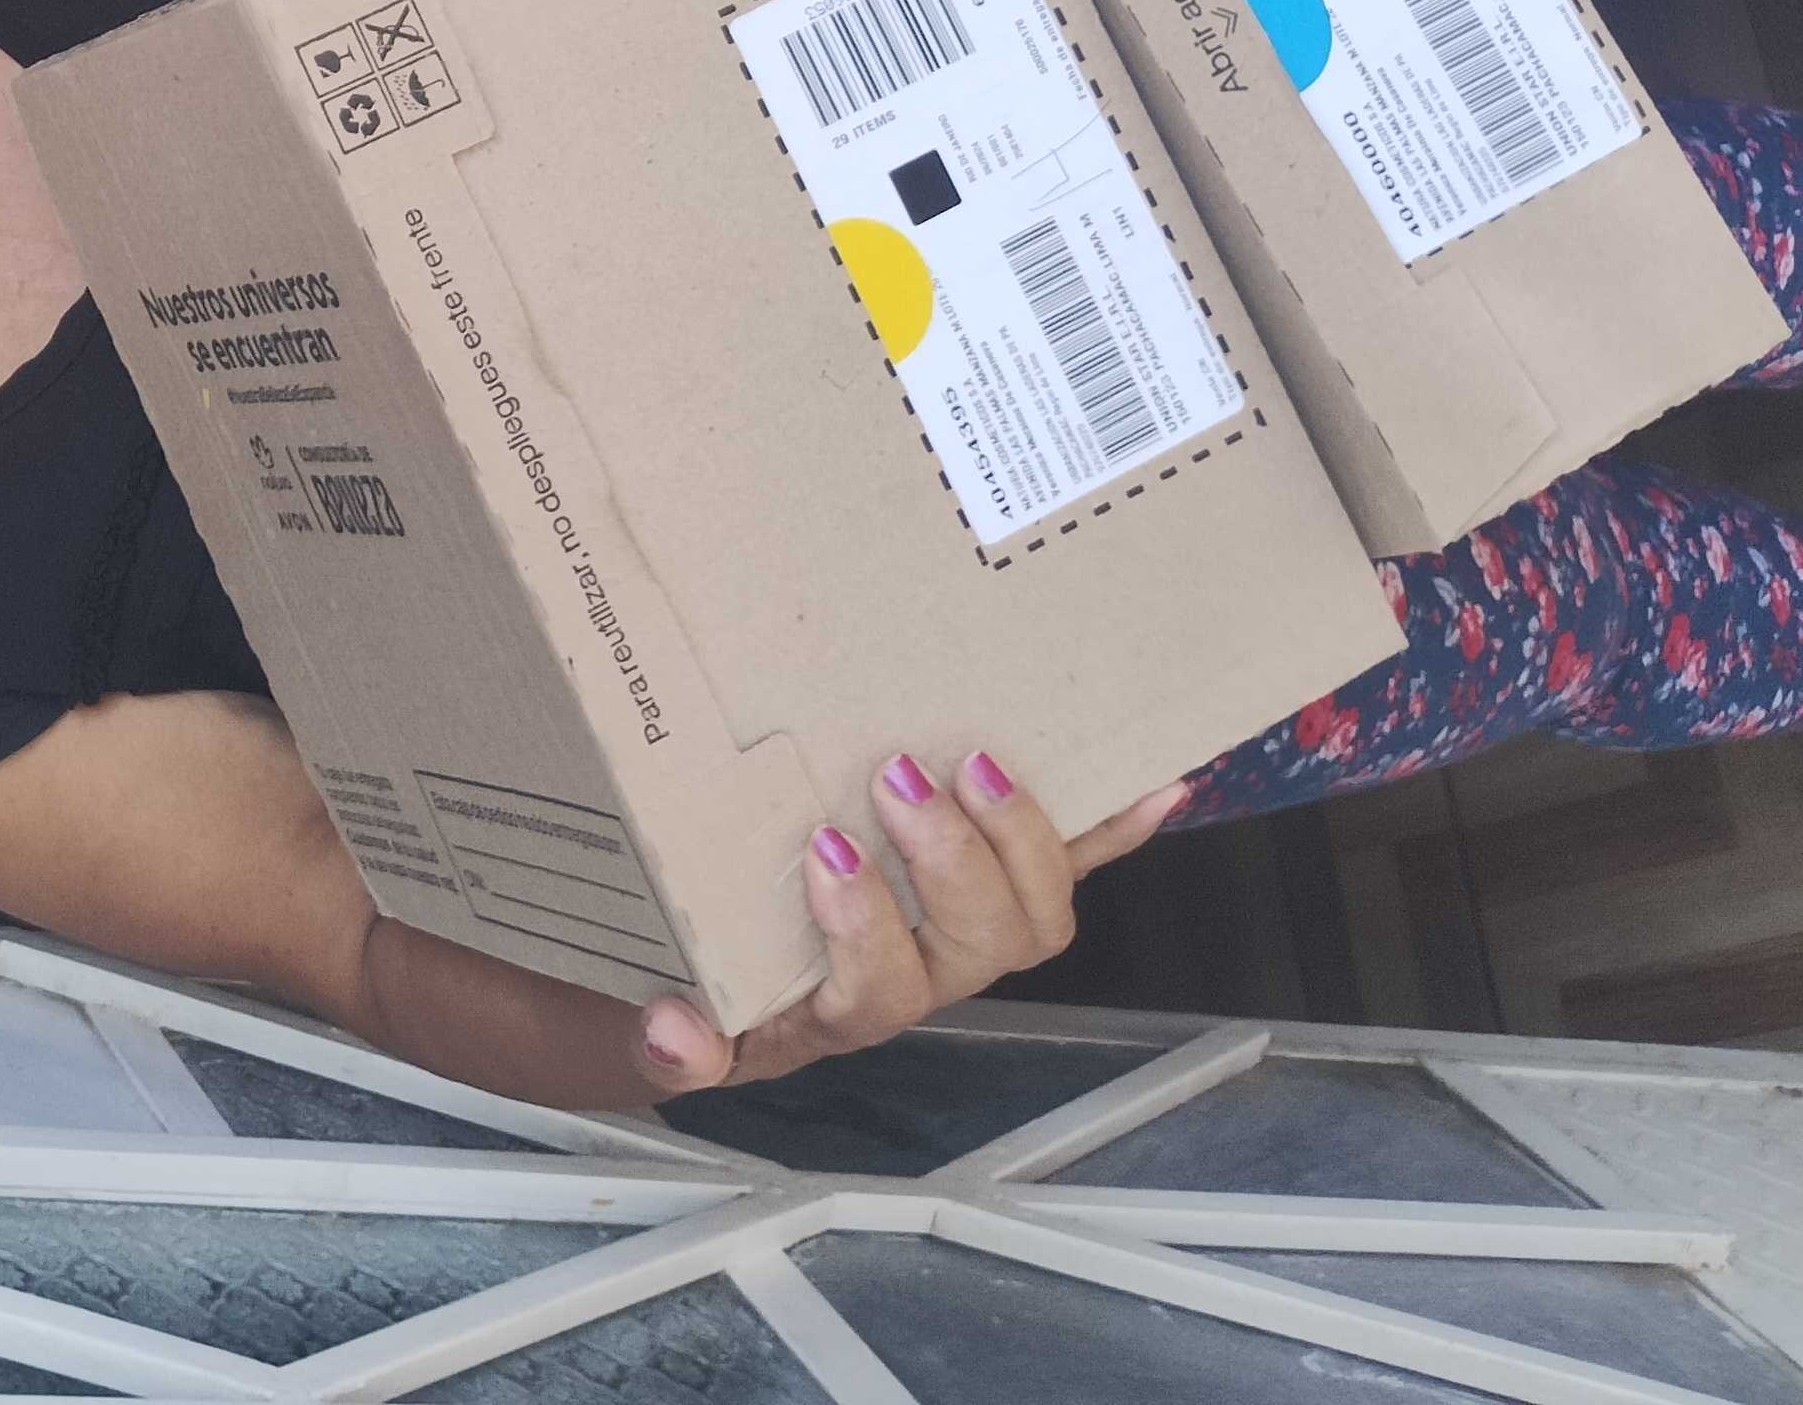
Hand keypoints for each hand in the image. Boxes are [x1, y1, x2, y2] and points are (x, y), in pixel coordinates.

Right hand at [634, 753, 1183, 1094]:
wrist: (708, 982)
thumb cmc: (687, 986)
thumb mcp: (647, 1018)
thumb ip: (661, 1040)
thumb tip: (679, 1036)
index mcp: (835, 1008)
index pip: (877, 995)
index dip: (866, 928)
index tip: (825, 850)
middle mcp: (914, 977)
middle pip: (976, 948)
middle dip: (950, 864)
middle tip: (896, 781)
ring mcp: (961, 933)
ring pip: (1031, 915)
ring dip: (1018, 839)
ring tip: (972, 763)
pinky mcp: (989, 881)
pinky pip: (1068, 868)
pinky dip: (1112, 830)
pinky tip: (1155, 786)